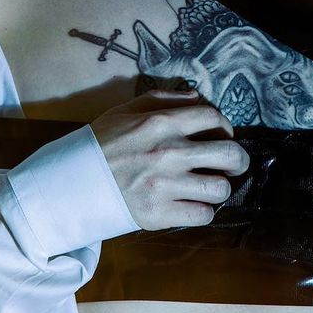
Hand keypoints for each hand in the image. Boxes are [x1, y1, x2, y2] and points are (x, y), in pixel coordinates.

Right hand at [90, 87, 250, 230]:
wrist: (73, 181)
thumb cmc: (101, 143)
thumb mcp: (126, 110)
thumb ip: (163, 99)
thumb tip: (196, 96)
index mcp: (161, 123)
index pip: (213, 117)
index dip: (225, 125)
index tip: (223, 134)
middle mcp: (168, 153)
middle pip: (229, 154)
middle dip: (238, 159)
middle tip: (232, 164)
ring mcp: (165, 186)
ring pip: (220, 188)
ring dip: (220, 187)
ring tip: (210, 186)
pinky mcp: (159, 214)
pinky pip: (203, 215)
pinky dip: (203, 211)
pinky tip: (193, 204)